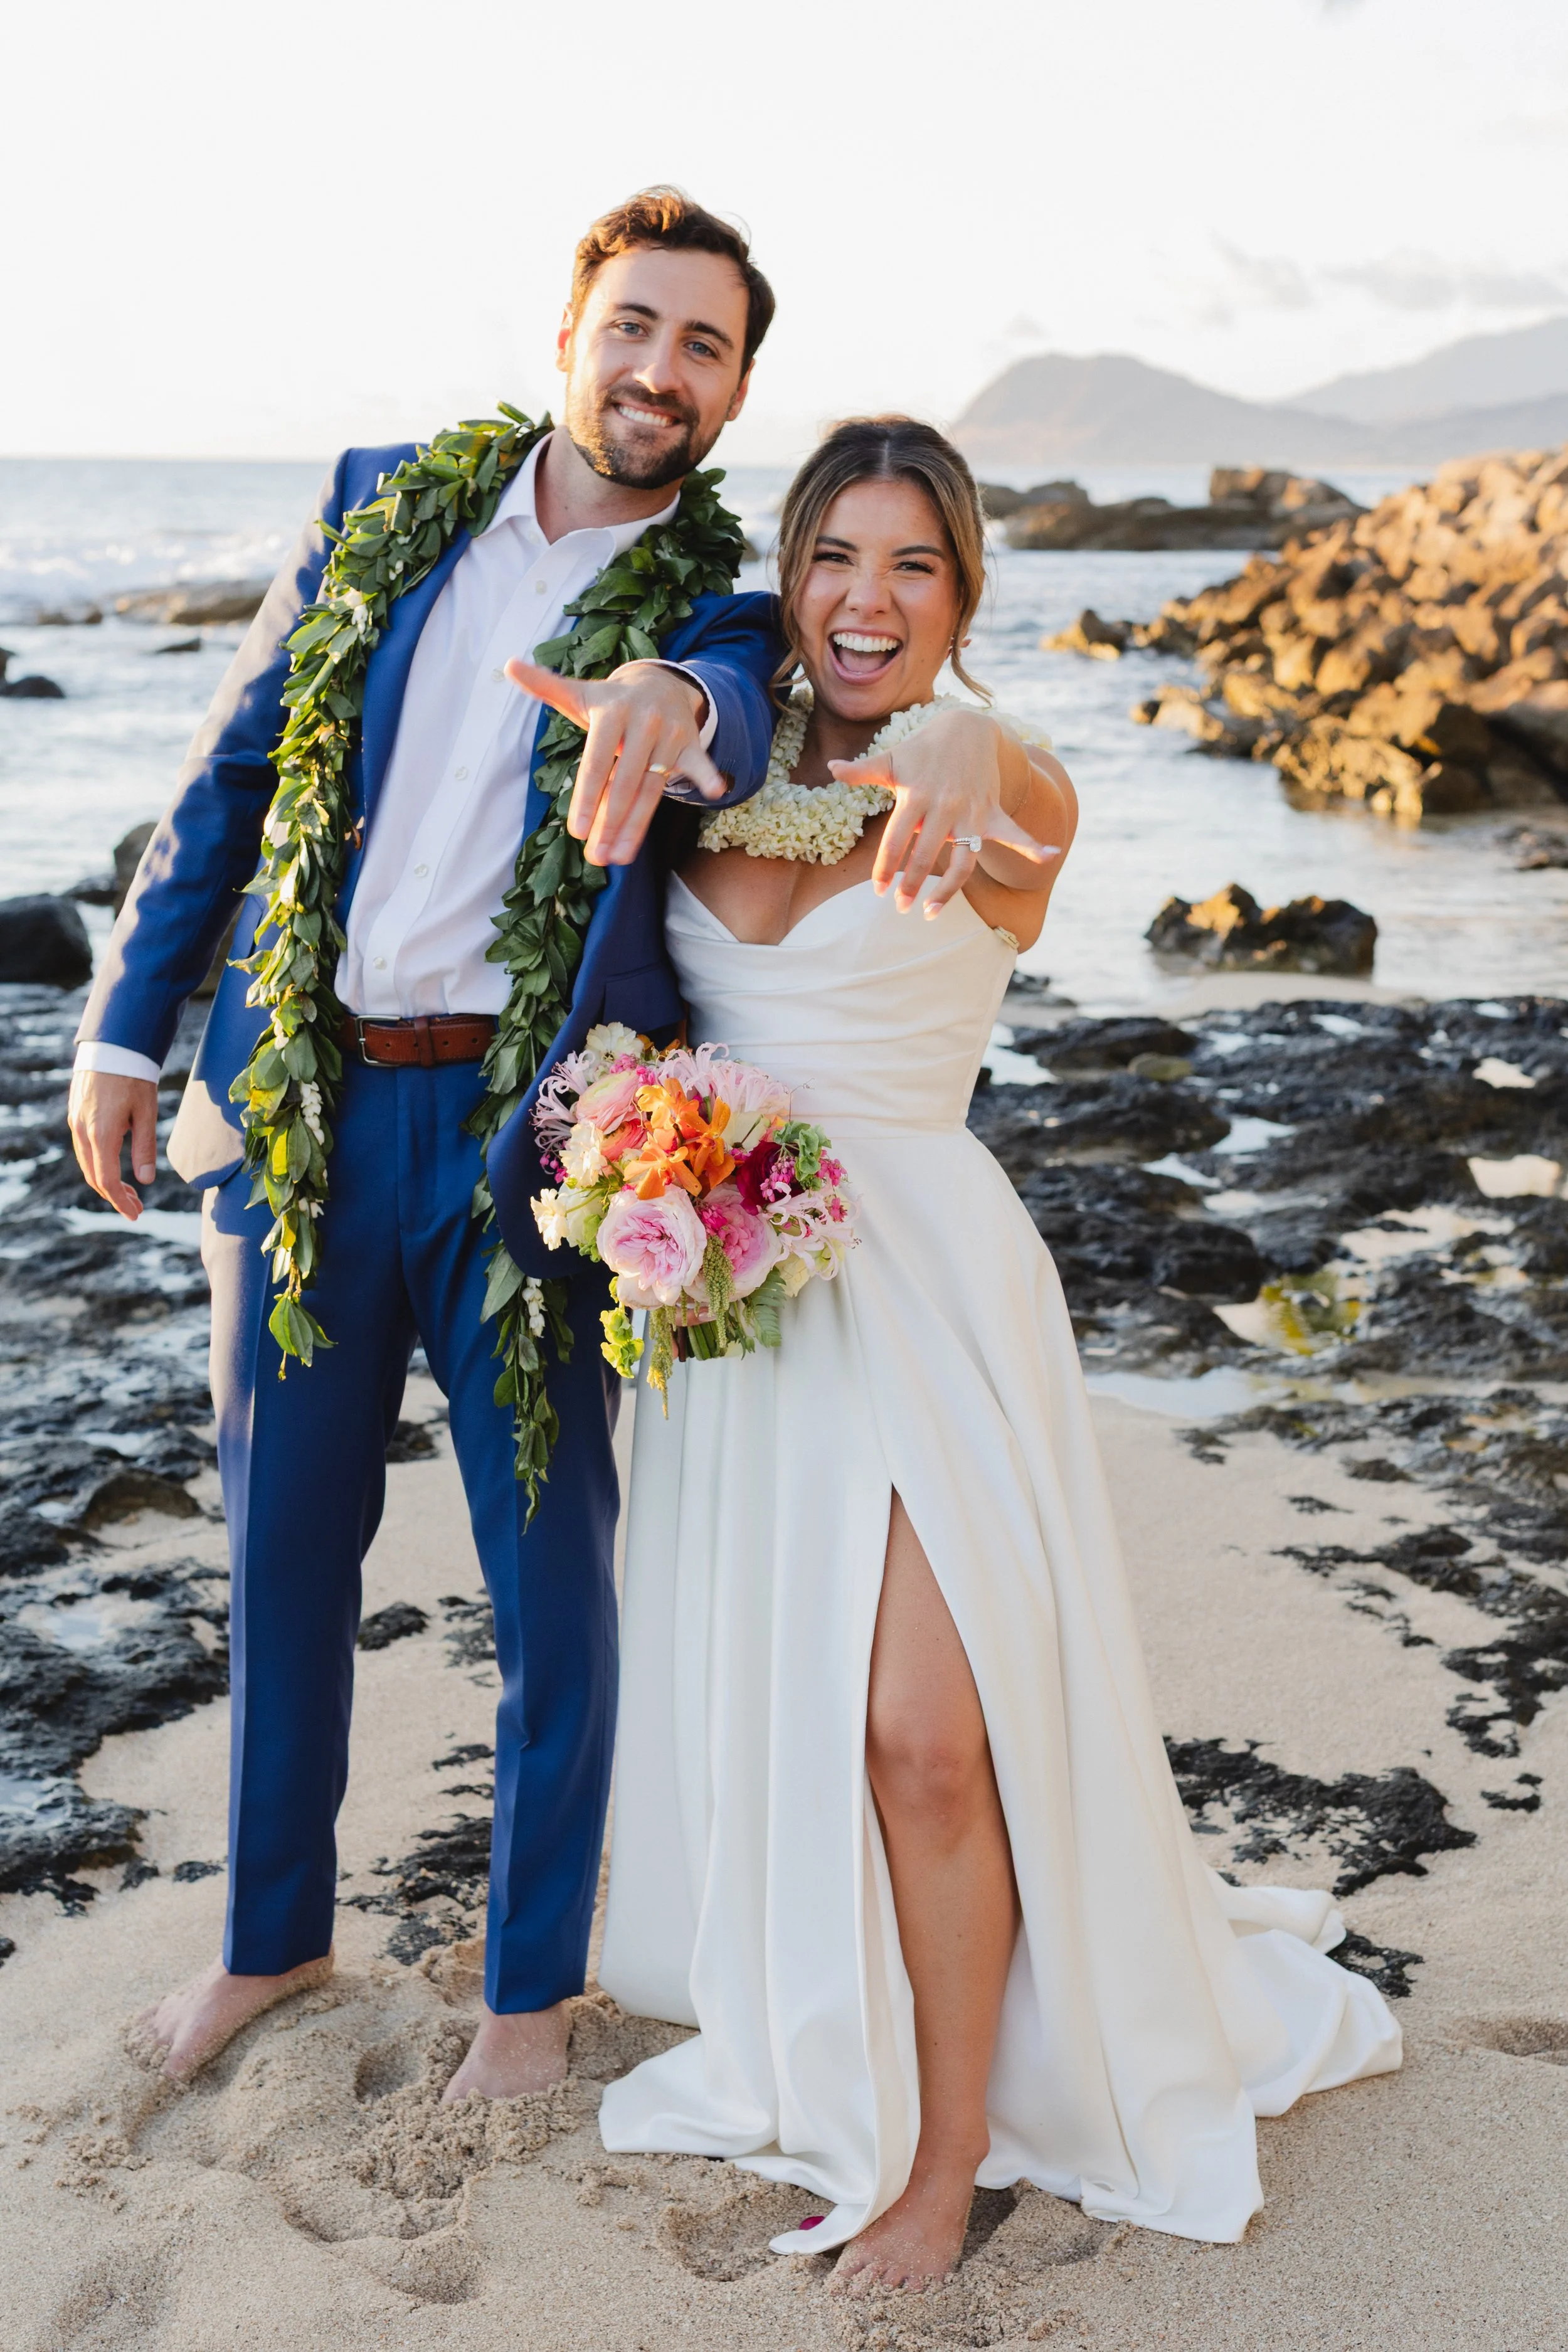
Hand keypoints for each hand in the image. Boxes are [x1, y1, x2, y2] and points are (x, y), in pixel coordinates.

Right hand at [68, 1071, 158, 1221]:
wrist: (113, 1045)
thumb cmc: (135, 1077)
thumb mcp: (147, 1113)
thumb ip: (145, 1148)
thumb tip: (146, 1180)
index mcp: (101, 1134)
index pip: (106, 1180)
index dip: (120, 1201)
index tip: (135, 1213)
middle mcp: (82, 1130)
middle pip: (93, 1176)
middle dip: (114, 1195)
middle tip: (136, 1206)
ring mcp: (75, 1122)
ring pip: (86, 1163)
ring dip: (105, 1180)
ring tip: (129, 1189)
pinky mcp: (75, 1114)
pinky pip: (83, 1148)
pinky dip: (98, 1163)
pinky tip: (114, 1164)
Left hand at [506, 658, 723, 867]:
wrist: (659, 682)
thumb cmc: (611, 701)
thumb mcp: (580, 695)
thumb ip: (546, 687)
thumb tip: (506, 665)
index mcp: (611, 711)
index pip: (597, 762)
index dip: (587, 798)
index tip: (578, 831)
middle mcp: (643, 720)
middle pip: (625, 783)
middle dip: (610, 824)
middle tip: (597, 858)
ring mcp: (669, 733)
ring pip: (653, 788)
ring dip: (637, 827)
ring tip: (620, 857)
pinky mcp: (690, 743)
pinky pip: (700, 763)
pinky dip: (708, 775)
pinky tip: (714, 792)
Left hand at [828, 706, 1057, 915]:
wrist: (967, 728)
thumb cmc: (923, 749)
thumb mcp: (892, 758)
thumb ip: (863, 770)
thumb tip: (832, 767)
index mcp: (915, 796)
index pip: (896, 840)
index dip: (886, 868)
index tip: (879, 892)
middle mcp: (944, 806)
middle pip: (926, 855)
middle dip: (912, 885)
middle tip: (902, 908)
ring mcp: (970, 811)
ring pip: (962, 860)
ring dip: (949, 890)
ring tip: (931, 912)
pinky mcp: (991, 812)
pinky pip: (1013, 833)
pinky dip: (1034, 844)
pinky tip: (1049, 855)